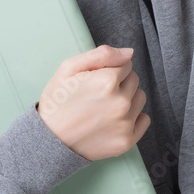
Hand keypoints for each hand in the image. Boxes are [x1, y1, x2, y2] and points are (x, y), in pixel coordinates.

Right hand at [36, 44, 150, 159]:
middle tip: (98, 94)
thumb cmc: (57, 101)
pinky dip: (133, 118)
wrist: (49, 139)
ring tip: (105, 107)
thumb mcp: (69, 68)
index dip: (110, 70)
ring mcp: (124, 123)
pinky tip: (114, 120)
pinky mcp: (126, 141)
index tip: (96, 80)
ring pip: (140, 98)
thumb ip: (101, 55)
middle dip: (120, 83)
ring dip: (127, 99)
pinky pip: (144, 120)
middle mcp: (120, 102)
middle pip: (134, 80)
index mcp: (107, 81)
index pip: (126, 64)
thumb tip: (129, 53)